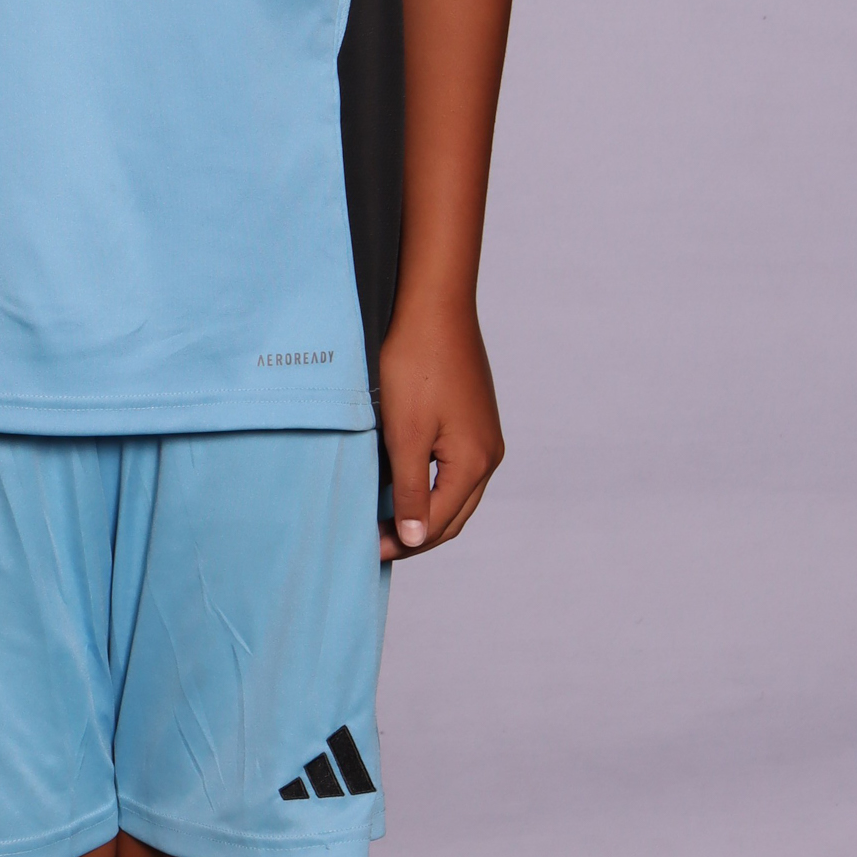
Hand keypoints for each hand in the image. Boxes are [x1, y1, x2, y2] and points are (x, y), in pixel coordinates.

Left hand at [376, 300, 503, 560]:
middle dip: (415, 536)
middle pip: (453, 516)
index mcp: (475, 463)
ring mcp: (485, 436)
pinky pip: (455, 468)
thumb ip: (412, 491)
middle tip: (375, 543)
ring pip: (455, 493)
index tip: (367, 549)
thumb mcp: (405, 434)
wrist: (434, 307)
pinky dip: (430, 484)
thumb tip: (415, 540)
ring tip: (384, 518)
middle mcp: (489, 455)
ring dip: (423, 511)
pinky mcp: (474, 419)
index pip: (438, 525)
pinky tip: (401, 481)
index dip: (402, 543)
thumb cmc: (416, 365)